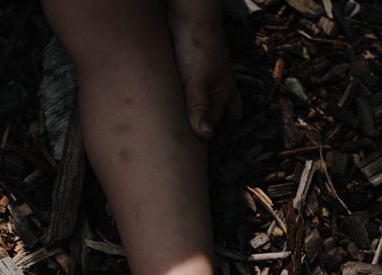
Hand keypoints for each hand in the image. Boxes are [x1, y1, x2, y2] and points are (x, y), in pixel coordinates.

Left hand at [166, 0, 234, 138]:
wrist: (186, 13)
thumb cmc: (196, 45)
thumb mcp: (198, 80)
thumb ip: (199, 108)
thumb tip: (205, 136)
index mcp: (222, 93)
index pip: (209, 126)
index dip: (194, 141)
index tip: (179, 154)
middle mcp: (212, 89)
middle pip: (199, 118)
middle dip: (187, 131)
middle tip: (170, 149)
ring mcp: (197, 81)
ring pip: (187, 108)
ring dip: (177, 118)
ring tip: (163, 134)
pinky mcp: (183, 73)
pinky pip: (177, 95)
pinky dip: (170, 104)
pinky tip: (159, 112)